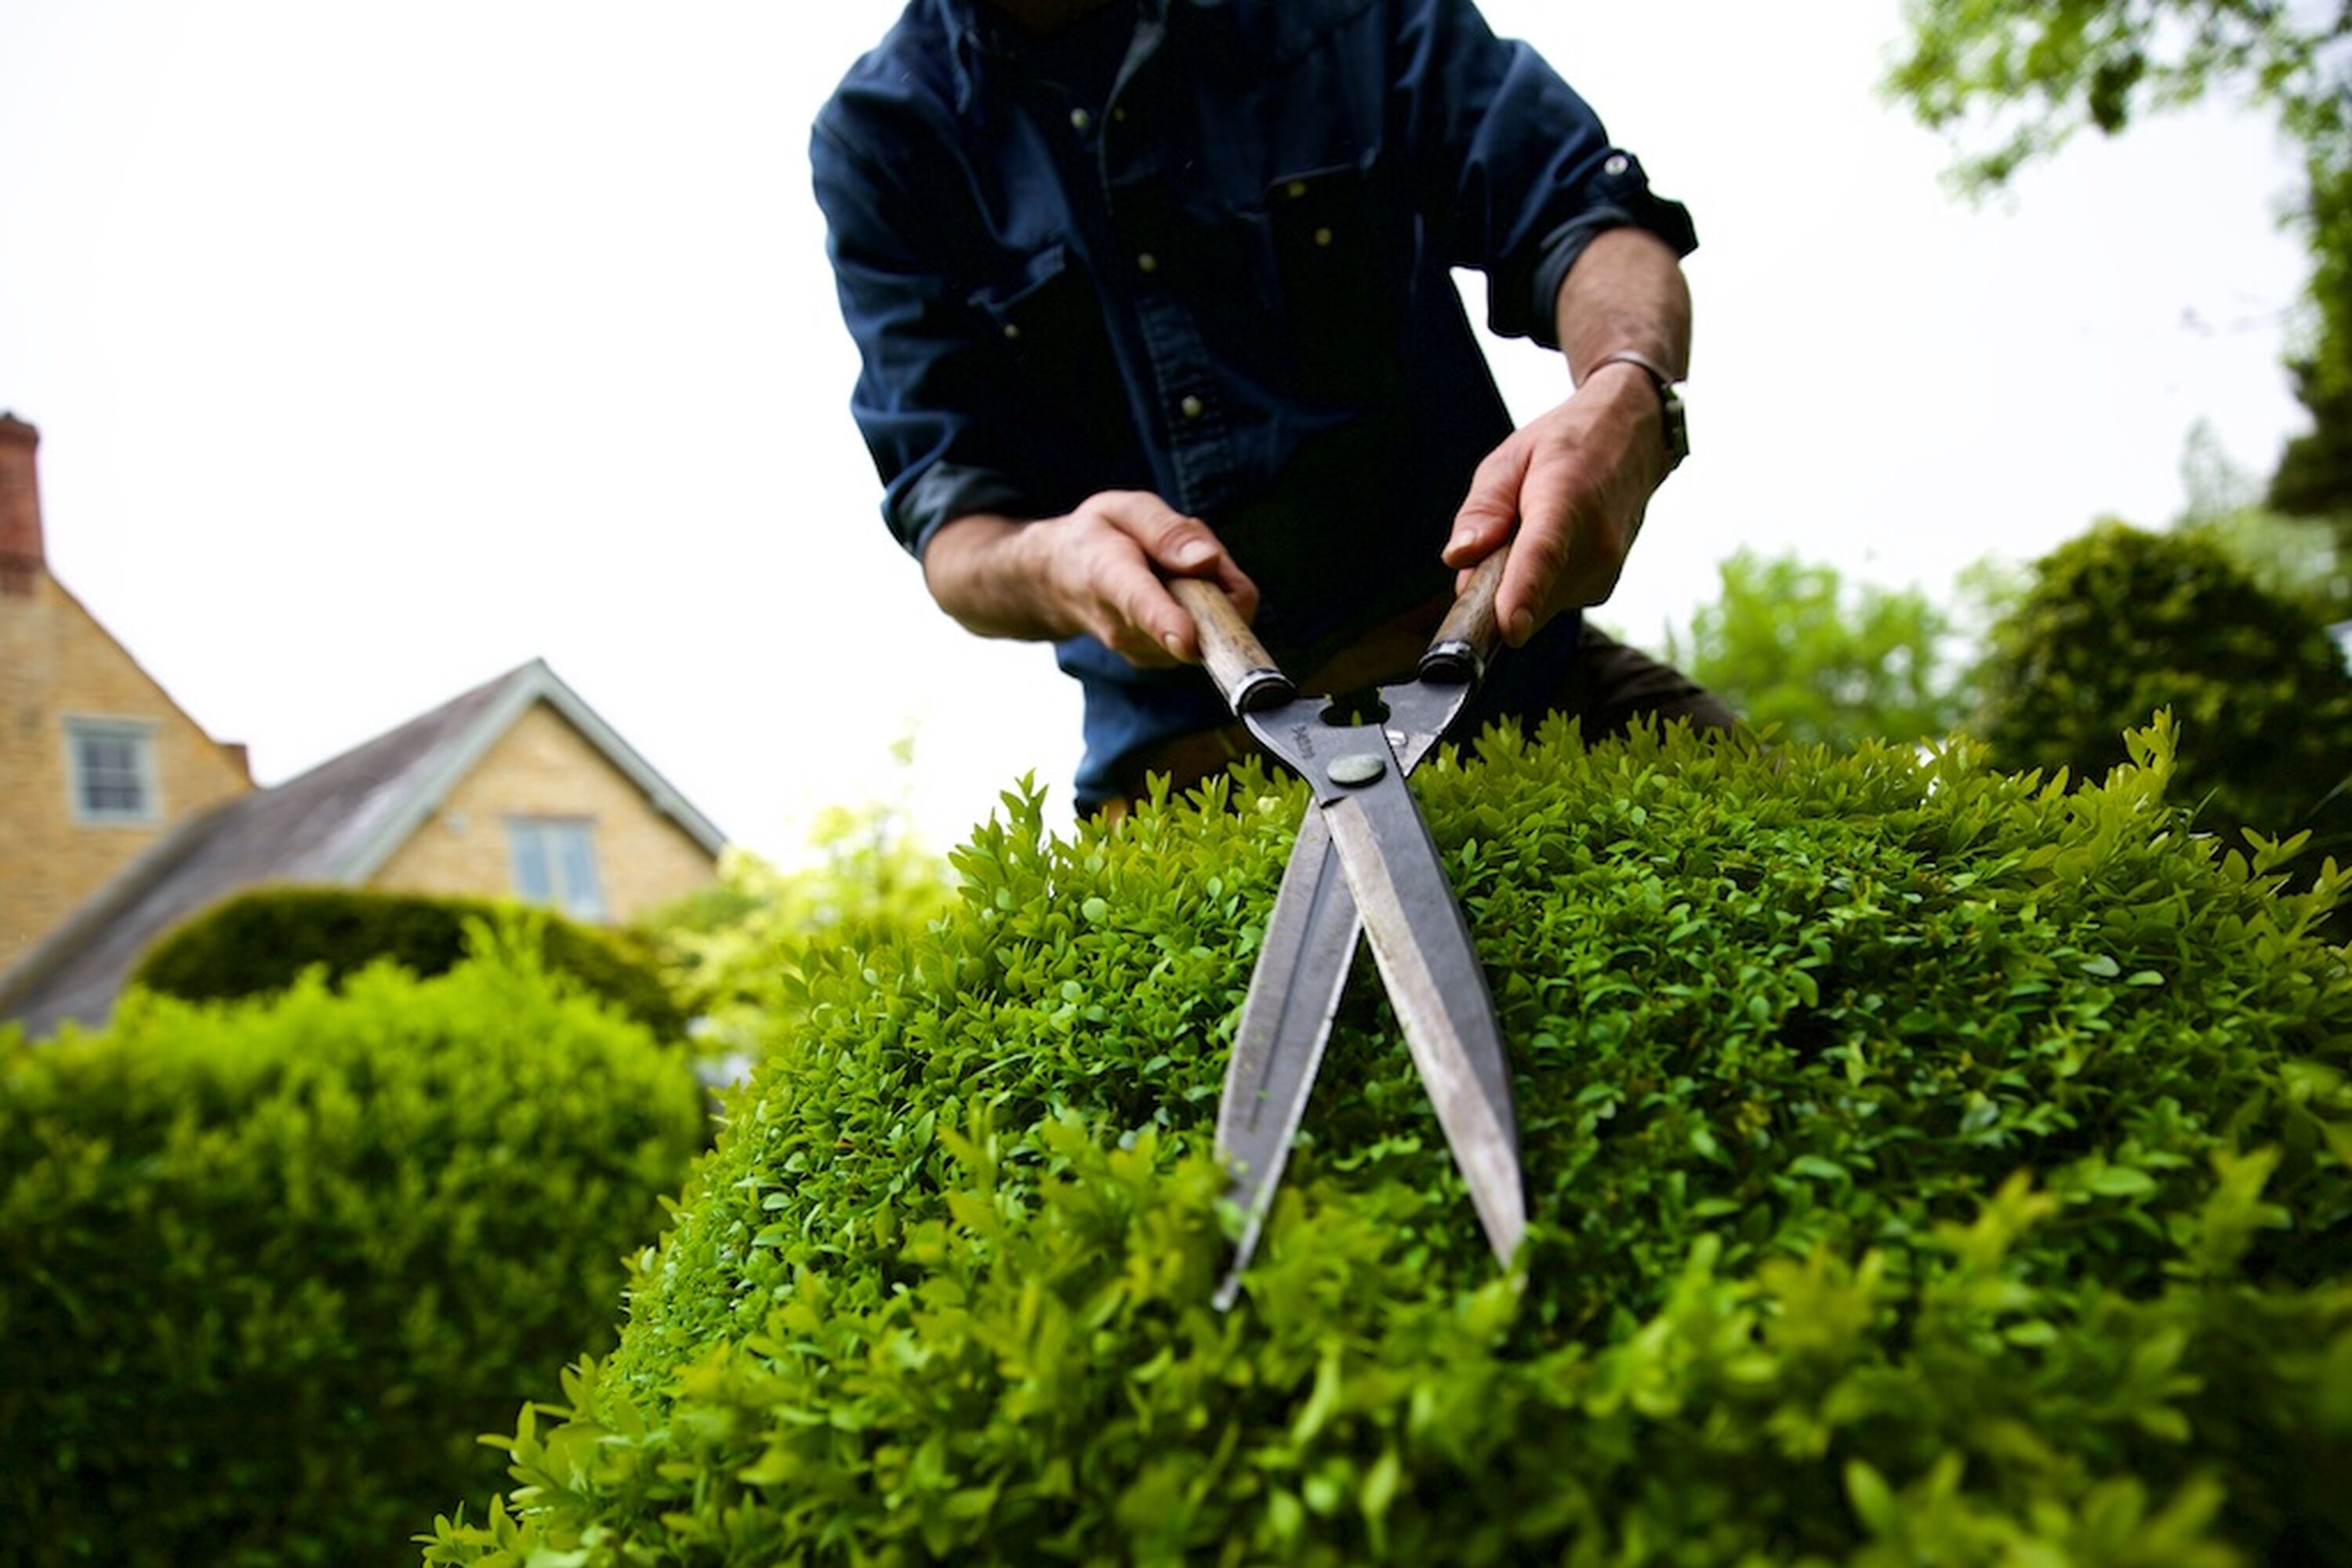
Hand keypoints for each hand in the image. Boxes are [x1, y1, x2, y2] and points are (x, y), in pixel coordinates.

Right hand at [924, 491, 1258, 667]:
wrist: (1056, 584)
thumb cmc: (1095, 538)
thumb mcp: (1123, 509)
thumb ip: (1166, 529)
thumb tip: (1208, 560)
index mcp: (1109, 577)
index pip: (1139, 602)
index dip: (1165, 621)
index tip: (1185, 638)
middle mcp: (1124, 626)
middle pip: (1198, 615)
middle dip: (1215, 575)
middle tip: (1183, 546)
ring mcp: (1143, 651)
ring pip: (1213, 620)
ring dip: (1209, 588)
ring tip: (1169, 567)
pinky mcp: (1161, 661)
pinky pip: (1210, 631)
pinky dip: (1204, 605)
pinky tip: (1171, 589)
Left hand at [1441, 361, 1668, 646]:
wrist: (1634, 439)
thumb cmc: (1565, 445)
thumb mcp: (1509, 458)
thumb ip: (1482, 508)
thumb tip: (1460, 558)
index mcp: (1567, 499)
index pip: (1544, 554)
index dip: (1524, 593)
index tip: (1510, 629)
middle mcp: (1596, 543)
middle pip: (1527, 594)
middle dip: (1494, 583)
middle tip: (1497, 534)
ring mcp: (1606, 571)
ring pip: (1535, 605)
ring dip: (1515, 582)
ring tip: (1533, 528)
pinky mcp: (1602, 589)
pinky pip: (1548, 602)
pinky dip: (1536, 584)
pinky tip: (1553, 544)